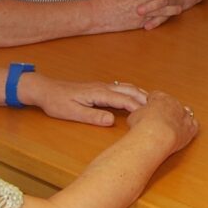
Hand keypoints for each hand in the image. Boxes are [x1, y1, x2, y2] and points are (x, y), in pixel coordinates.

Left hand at [24, 77, 147, 126]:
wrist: (45, 90)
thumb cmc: (57, 102)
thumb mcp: (72, 113)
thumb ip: (92, 117)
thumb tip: (112, 121)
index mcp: (99, 93)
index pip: (124, 100)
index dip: (140, 107)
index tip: (153, 115)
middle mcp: (103, 87)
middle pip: (130, 90)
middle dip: (146, 98)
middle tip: (162, 108)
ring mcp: (102, 86)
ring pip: (127, 87)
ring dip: (142, 93)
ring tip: (156, 102)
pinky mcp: (100, 88)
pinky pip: (122, 88)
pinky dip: (133, 92)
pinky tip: (137, 97)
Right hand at [127, 91, 198, 156]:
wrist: (156, 136)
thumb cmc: (144, 126)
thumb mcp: (134, 116)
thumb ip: (139, 113)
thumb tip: (137, 118)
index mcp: (160, 97)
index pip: (156, 95)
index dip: (151, 102)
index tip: (148, 109)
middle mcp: (174, 103)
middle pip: (171, 103)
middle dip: (166, 110)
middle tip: (158, 119)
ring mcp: (184, 115)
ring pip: (184, 112)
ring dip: (178, 117)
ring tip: (171, 125)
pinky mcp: (191, 128)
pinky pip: (193, 125)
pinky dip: (189, 127)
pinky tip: (182, 132)